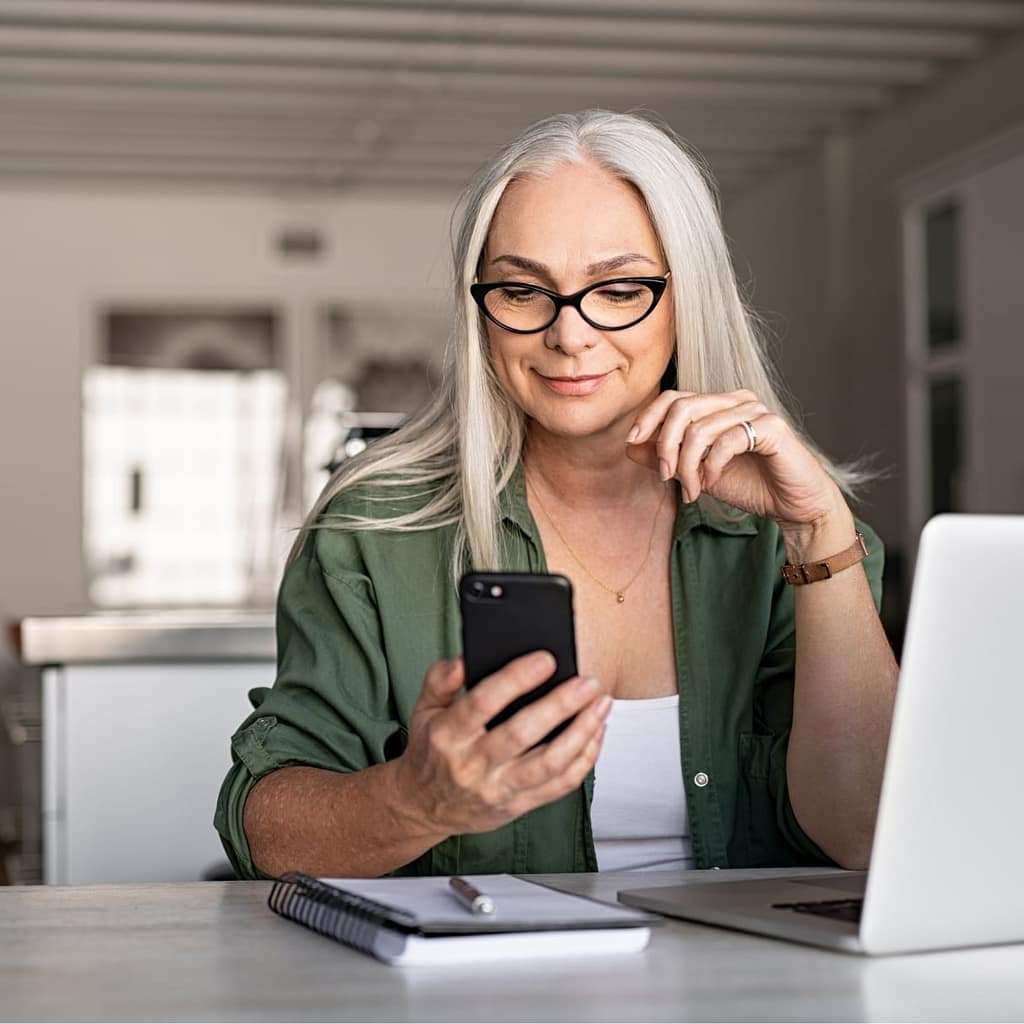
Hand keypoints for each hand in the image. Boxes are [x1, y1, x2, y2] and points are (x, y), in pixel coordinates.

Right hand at [392, 653, 610, 838]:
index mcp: (448, 734)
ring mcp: (498, 788)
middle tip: (587, 682)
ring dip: (581, 732)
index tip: (545, 660)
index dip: (516, 680)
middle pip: (522, 733)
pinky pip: (559, 786)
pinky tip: (596, 733)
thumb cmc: (431, 751)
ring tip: (601, 705)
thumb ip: (441, 679)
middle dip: (561, 705)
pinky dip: (584, 759)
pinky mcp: (518, 806)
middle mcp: (473, 764)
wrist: (424, 807)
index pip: (483, 702)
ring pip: (548, 763)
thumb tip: (465, 659)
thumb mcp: (423, 708)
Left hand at [625, 388, 847, 533]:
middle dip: (666, 444)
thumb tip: (630, 446)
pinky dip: (712, 465)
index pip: (674, 397)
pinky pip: (727, 440)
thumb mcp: (697, 473)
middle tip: (666, 476)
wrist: (793, 506)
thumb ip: (666, 458)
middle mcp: (737, 400)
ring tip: (693, 490)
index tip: (632, 442)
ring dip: (689, 465)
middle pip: (682, 407)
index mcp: (718, 405)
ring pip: (701, 427)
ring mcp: (756, 411)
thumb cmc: (750, 485)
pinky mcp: (772, 428)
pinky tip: (711, 482)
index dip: (648, 417)